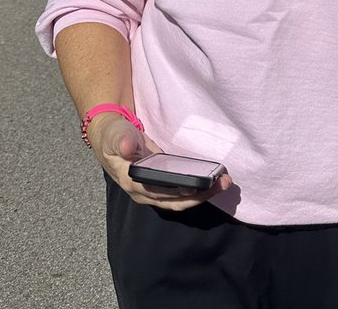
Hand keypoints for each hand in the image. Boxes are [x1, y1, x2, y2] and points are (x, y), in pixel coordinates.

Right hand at [85, 113, 232, 211]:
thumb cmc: (114, 136)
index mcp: (133, 183)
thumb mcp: (115, 135)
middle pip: (175, 201)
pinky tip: (214, 180)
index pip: (158, 193)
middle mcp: (145, 192)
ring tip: (225, 182)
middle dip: (200, 196)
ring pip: (181, 200)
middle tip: (223, 184)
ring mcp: (154, 190)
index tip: (197, 187)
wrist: (113, 136)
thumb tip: (127, 147)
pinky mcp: (163, 184)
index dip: (178, 192)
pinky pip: (182, 191)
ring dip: (203, 194)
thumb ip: (121, 140)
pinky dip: (198, 188)